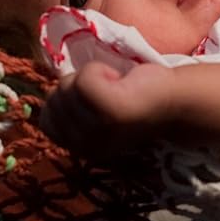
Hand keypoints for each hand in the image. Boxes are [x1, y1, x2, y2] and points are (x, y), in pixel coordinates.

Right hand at [38, 60, 177, 158]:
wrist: (175, 99)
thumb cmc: (133, 98)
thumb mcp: (91, 112)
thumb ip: (68, 110)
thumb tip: (48, 97)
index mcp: (78, 150)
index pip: (45, 119)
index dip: (65, 99)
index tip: (95, 100)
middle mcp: (84, 147)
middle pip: (53, 99)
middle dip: (76, 86)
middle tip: (109, 91)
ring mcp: (97, 130)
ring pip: (66, 86)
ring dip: (90, 77)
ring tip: (117, 87)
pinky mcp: (110, 110)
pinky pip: (83, 78)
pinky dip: (99, 71)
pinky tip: (121, 82)